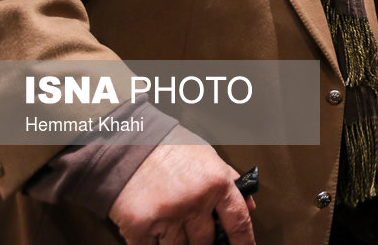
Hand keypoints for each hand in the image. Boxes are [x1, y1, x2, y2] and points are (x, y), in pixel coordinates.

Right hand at [109, 129, 254, 244]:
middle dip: (202, 239)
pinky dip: (153, 244)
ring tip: (170, 221)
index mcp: (216, 183)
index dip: (244, 241)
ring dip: (177, 242)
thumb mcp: (207, 156)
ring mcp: (167, 216)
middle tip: (192, 228)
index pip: (238, 221)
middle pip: (206, 241)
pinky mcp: (140, 226)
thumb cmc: (170, 148)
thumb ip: (230, 180)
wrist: (127, 143)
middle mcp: (195, 202)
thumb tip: (251, 206)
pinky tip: (152, 231)